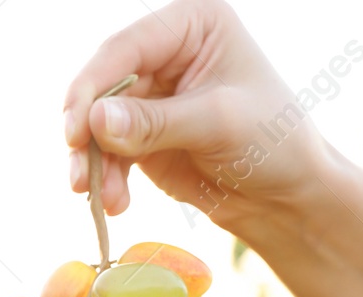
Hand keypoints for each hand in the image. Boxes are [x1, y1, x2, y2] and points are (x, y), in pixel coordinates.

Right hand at [64, 0, 332, 228]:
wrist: (287, 196)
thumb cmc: (272, 143)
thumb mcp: (217, 124)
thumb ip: (154, 123)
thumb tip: (93, 122)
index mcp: (192, 26)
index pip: (126, 48)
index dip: (93, 86)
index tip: (75, 129)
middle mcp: (166, 54)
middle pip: (103, 86)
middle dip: (86, 132)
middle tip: (79, 171)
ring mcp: (151, 97)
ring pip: (98, 124)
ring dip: (92, 162)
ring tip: (95, 195)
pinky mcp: (142, 136)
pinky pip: (108, 153)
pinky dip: (106, 179)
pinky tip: (115, 203)